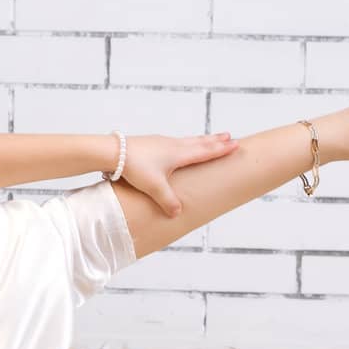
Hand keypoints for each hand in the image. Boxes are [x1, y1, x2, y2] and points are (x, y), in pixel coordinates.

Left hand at [119, 132, 239, 217]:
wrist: (112, 151)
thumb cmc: (135, 167)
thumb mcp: (154, 187)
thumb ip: (168, 201)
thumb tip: (178, 213)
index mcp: (178, 154)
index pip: (205, 151)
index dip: (221, 149)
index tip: (235, 144)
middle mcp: (173, 145)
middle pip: (199, 142)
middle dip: (215, 140)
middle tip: (229, 135)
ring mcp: (161, 142)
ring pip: (187, 140)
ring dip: (200, 140)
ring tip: (209, 138)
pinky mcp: (150, 143)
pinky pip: (174, 142)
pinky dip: (184, 142)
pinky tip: (179, 145)